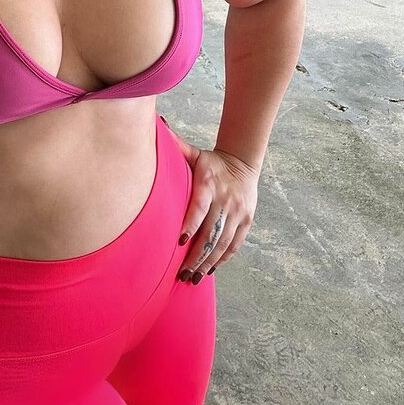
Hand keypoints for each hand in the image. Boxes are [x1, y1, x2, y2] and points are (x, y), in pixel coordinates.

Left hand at [167, 130, 259, 282]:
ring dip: (208, 262)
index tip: (179, 241)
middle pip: (211, 232)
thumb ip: (176, 147)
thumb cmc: (211, 163)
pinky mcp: (246, 221)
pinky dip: (222, 258)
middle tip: (182, 274)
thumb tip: (157, 125)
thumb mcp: (195, 154)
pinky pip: (234, 244)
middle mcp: (225, 200)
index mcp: (209, 184)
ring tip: (193, 278)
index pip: (200, 207)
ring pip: (223, 242)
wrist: (243, 163)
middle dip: (196, 255)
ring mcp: (238, 212)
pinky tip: (210, 269)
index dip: (191, 225)